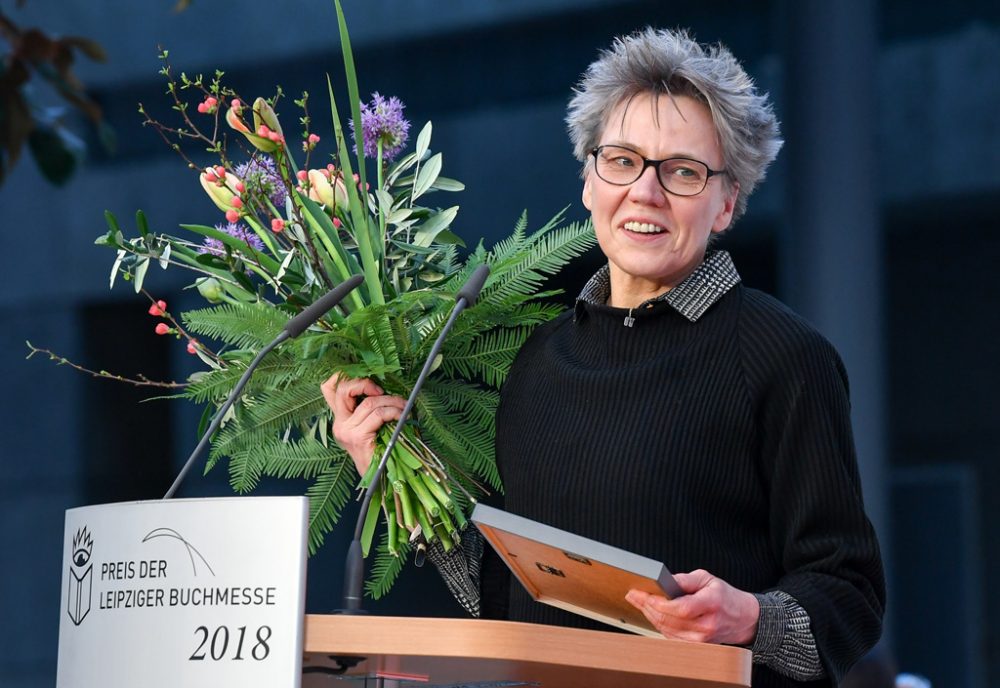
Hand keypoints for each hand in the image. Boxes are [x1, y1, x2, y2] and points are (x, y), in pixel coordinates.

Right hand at [320, 373, 405, 474]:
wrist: (380, 480)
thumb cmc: (380, 451)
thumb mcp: (373, 426)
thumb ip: (370, 410)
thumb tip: (384, 389)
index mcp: (341, 419)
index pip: (329, 389)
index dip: (344, 377)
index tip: (369, 384)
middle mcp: (340, 424)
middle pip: (343, 389)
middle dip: (366, 383)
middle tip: (385, 392)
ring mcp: (346, 430)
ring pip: (369, 402)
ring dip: (391, 401)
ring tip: (403, 407)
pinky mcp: (357, 437)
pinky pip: (378, 414)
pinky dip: (393, 411)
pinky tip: (402, 416)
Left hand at [625, 569, 759, 644]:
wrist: (743, 618)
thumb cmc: (725, 597)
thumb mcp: (707, 579)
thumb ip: (685, 579)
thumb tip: (664, 581)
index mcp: (711, 604)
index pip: (681, 608)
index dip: (659, 603)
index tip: (644, 594)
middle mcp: (707, 625)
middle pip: (670, 620)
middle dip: (647, 606)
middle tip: (634, 595)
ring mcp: (702, 639)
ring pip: (667, 629)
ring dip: (650, 616)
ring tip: (639, 602)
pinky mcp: (697, 646)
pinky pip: (671, 636)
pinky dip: (659, 625)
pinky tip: (652, 614)